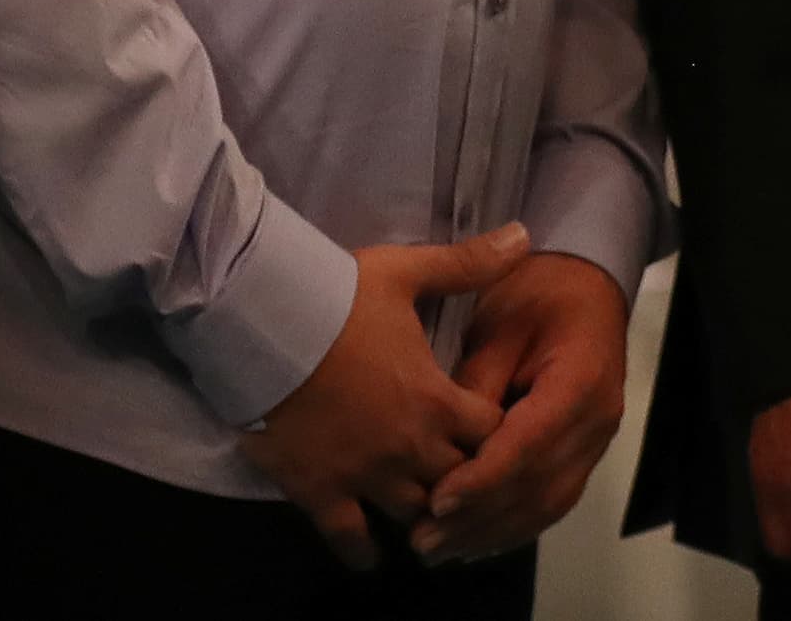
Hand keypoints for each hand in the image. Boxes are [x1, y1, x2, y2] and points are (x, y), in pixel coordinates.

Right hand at [242, 225, 527, 569]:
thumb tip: (525, 234)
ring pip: (414, 514)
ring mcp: (366, 475)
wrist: (265, 323)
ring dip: (423, 513)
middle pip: (458, 480)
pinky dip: (364, 551)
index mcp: (436, 399)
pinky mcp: (322, 492)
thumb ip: (469, 264)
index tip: (490, 429)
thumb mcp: (408, 273)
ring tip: (425, 512)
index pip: (492, 434)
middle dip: (463, 476)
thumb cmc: (338, 296)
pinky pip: (350, 539)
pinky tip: (371, 555)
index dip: (496, 432)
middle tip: (459, 472)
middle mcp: (410, 447)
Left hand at [409, 252, 630, 563]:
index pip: (531, 443)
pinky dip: (511, 527)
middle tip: (423, 540)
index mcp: (582, 379)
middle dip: (479, 517)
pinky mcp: (584, 454)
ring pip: (547, 504)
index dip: (485, 477)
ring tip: (438, 551)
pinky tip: (473, 542)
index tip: (437, 499)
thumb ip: (476, 382)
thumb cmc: (536, 292)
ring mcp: (596, 442)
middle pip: (539, 485)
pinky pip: (551, 501)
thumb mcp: (499, 321)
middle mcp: (597, 421)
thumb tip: (444, 441)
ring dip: (491, 533)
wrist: (584, 286)